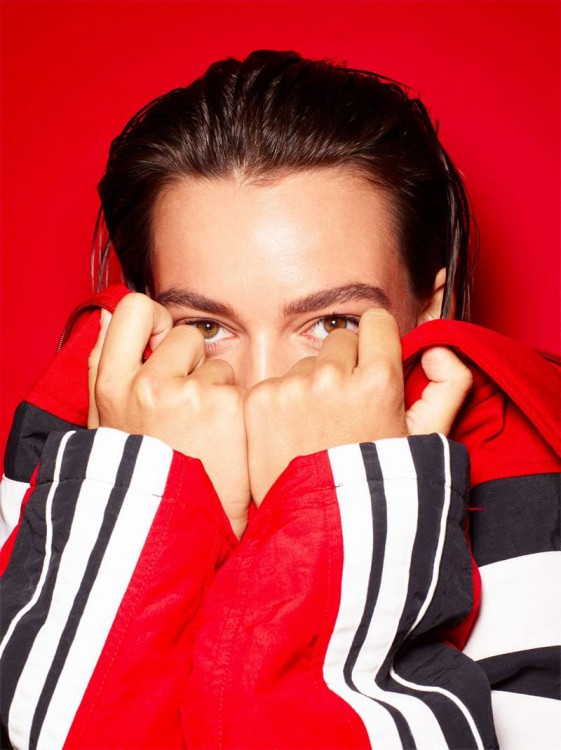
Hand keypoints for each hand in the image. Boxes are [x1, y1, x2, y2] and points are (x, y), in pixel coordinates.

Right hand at [88, 294, 249, 537]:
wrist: (174, 529)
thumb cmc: (141, 475)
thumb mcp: (107, 425)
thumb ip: (102, 368)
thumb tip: (105, 318)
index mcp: (112, 385)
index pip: (132, 310)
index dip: (154, 319)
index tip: (162, 342)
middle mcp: (148, 384)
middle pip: (185, 334)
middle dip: (192, 360)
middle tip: (187, 402)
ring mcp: (189, 394)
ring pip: (217, 364)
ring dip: (216, 390)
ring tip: (203, 433)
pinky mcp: (226, 407)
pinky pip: (238, 387)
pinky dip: (235, 412)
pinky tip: (222, 443)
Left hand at [244, 309, 471, 503]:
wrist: (324, 528)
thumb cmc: (379, 484)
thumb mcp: (428, 439)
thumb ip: (450, 385)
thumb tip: (437, 348)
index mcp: (377, 380)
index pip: (375, 321)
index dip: (377, 344)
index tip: (372, 367)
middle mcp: (331, 377)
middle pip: (339, 340)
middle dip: (345, 367)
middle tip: (346, 412)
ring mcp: (290, 388)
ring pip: (307, 363)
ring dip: (313, 386)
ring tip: (319, 430)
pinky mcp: (259, 401)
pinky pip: (277, 382)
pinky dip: (283, 403)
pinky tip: (293, 436)